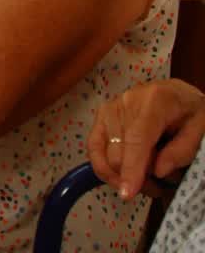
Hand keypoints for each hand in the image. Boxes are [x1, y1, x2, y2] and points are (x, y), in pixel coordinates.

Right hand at [87, 78, 204, 198]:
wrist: (176, 95)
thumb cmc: (190, 113)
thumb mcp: (201, 130)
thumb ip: (182, 151)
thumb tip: (157, 172)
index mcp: (154, 101)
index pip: (136, 140)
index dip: (131, 168)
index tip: (128, 193)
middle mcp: (125, 101)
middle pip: (118, 151)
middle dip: (133, 177)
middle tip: (157, 187)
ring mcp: (109, 108)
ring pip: (104, 153)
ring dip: (120, 175)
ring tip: (143, 182)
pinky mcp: (101, 116)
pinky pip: (93, 147)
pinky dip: (103, 166)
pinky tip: (119, 175)